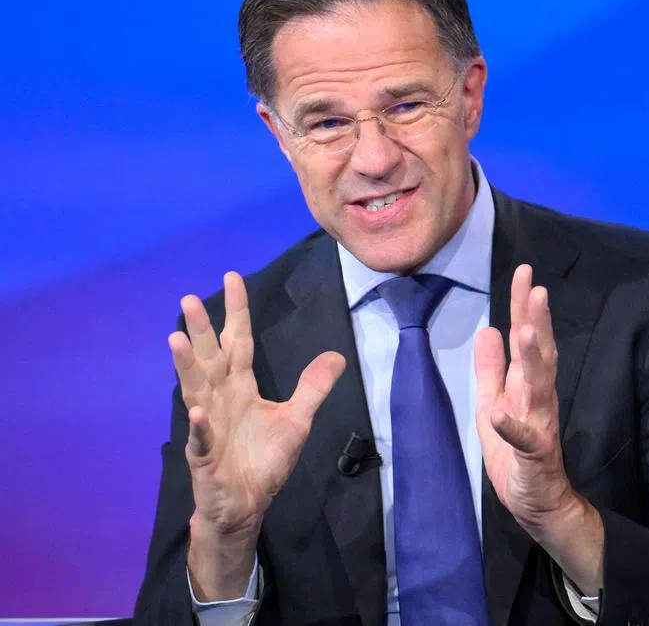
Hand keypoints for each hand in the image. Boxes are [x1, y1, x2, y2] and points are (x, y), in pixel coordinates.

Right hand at [172, 272, 344, 596]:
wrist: (245, 506)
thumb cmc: (263, 462)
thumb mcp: (297, 420)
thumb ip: (312, 388)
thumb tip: (336, 355)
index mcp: (241, 387)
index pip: (238, 341)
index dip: (237, 311)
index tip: (233, 278)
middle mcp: (221, 399)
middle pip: (210, 358)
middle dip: (201, 330)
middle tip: (190, 299)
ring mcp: (210, 426)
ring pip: (196, 389)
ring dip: (187, 366)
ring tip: (176, 339)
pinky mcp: (205, 456)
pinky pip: (201, 438)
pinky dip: (200, 425)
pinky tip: (199, 410)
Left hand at [475, 265, 602, 592]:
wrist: (537, 503)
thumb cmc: (517, 453)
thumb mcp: (495, 402)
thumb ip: (491, 369)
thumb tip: (488, 328)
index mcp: (527, 384)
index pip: (527, 337)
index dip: (523, 305)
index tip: (524, 271)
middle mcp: (539, 398)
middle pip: (541, 354)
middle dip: (537, 321)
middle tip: (536, 289)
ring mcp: (541, 425)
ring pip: (540, 388)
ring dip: (533, 360)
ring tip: (526, 332)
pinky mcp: (536, 455)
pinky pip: (525, 439)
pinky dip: (512, 425)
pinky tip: (498, 412)